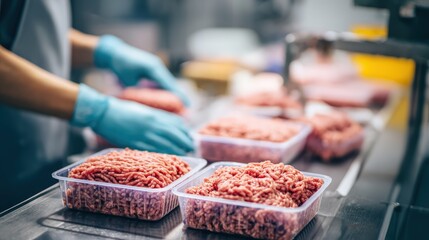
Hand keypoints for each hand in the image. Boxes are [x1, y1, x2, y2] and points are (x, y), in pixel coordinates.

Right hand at [71, 84, 193, 154]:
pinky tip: (169, 157)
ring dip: (178, 150)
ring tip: (184, 153)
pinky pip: (154, 151)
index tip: (189, 136)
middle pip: (175, 136)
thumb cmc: (123, 111)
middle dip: (185, 142)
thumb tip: (171, 126)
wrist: (104, 113)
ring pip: (167, 145)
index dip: (185, 132)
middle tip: (191, 148)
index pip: (177, 124)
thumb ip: (158, 118)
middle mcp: (153, 125)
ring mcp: (145, 135)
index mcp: (155, 115)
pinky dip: (163, 154)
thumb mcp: (144, 111)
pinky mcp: (136, 144)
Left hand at [94, 35, 188, 105]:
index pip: (169, 84)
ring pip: (167, 83)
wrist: (114, 53)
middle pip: (171, 84)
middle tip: (187, 109)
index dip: (178, 95)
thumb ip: (139, 91)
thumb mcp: (129, 79)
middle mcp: (157, 67)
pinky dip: (165, 90)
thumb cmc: (120, 65)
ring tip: (181, 107)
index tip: (187, 104)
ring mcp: (155, 68)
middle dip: (179, 96)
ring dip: (173, 94)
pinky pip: (161, 82)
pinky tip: (168, 100)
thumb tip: (147, 104)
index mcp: (153, 68)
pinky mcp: (152, 70)